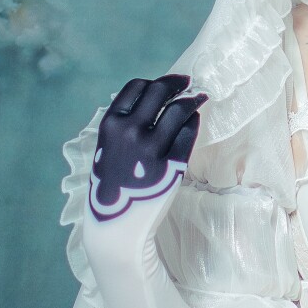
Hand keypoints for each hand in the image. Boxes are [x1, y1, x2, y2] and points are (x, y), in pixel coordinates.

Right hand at [88, 75, 207, 221]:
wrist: (118, 224)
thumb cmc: (114, 186)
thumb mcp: (108, 148)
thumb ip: (125, 125)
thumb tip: (154, 102)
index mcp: (110, 124)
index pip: (136, 87)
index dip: (155, 82)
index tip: (167, 84)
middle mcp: (130, 130)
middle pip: (159, 91)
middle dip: (177, 83)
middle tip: (189, 83)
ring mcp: (151, 147)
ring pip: (179, 109)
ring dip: (192, 100)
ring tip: (199, 99)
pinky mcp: (172, 163)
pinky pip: (188, 133)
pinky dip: (193, 123)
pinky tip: (194, 122)